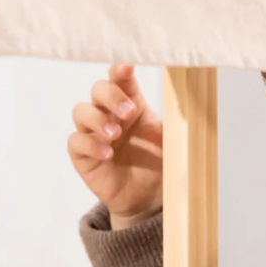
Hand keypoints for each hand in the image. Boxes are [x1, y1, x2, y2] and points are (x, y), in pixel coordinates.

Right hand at [67, 63, 162, 225]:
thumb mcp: (171, 141)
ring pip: (81, 112)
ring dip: (97, 119)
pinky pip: (75, 142)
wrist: (149, 198)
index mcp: (132, 104)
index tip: (126, 68)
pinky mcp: (83, 156)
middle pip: (98, 90)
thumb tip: (190, 100)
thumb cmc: (158, 164)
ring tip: (114, 135)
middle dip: (111, 96)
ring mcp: (93, 134)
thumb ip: (175, 120)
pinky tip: (107, 154)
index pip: (121, 79)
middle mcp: (109, 114)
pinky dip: (90, 145)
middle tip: (128, 113)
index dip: (120, 70)